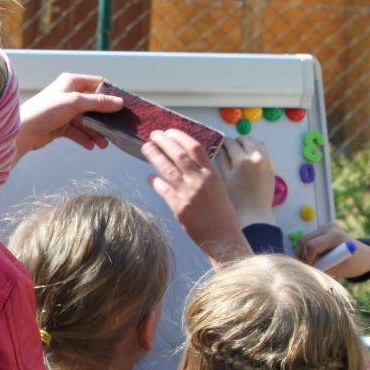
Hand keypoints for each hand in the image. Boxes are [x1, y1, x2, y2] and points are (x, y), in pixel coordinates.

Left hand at [16, 73, 119, 159]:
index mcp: (71, 82)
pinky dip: (84, 138)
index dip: (110, 94)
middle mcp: (69, 94)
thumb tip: (119, 102)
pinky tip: (90, 146)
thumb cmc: (45, 111)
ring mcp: (65, 111)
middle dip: (104, 119)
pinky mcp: (61, 125)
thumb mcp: (75, 103)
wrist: (23, 131)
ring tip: (104, 144)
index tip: (122, 106)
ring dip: (95, 132)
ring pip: (86, 121)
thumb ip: (98, 103)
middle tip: (115, 129)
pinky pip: (78, 131)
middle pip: (94, 105)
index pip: (97, 84)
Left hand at [143, 128, 251, 266]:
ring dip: (155, 156)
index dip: (180, 137)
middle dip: (164, 142)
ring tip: (146, 147)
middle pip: (178, 155)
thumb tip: (188, 164)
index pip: (195, 148)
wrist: (223, 238)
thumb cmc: (223, 215)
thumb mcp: (219, 189)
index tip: (170, 131)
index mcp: (212, 174)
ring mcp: (189, 193)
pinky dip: (155, 182)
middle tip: (153, 134)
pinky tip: (149, 177)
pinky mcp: (179, 207)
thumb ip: (205, 175)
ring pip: (167, 169)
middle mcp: (200, 181)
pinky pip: (163, 190)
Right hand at [216, 137, 275, 227]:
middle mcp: (255, 157)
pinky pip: (264, 152)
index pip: (231, 143)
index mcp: (241, 160)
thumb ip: (223, 160)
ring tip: (241, 152)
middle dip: (237, 141)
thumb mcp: (224, 178)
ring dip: (249, 144)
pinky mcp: (271, 168)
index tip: (221, 144)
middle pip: (246, 139)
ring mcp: (266, 162)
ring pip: (258, 143)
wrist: (253, 214)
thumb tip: (221, 149)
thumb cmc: (235, 200)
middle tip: (230, 148)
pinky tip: (250, 160)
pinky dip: (257, 151)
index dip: (224, 142)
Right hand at [295, 223, 369, 278]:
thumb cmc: (355, 263)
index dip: (307, 260)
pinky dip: (306, 251)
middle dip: (301, 256)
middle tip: (305, 269)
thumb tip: (307, 271)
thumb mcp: (341, 269)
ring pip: (302, 241)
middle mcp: (328, 228)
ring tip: (310, 264)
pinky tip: (314, 258)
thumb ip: (324, 270)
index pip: (312, 246)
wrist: (364, 255)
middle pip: (303, 240)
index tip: (309, 271)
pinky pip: (306, 241)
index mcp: (335, 235)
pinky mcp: (320, 231)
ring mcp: (323, 228)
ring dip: (302, 253)